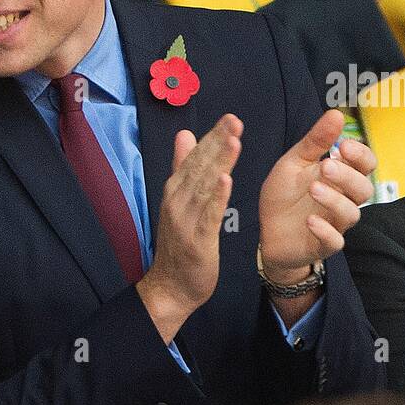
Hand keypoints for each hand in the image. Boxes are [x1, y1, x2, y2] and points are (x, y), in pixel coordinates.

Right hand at [137, 114, 242, 345]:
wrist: (170, 287)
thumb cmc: (179, 244)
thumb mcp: (179, 201)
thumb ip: (182, 168)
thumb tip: (184, 135)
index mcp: (175, 191)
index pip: (195, 158)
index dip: (212, 138)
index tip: (230, 118)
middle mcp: (177, 202)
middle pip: (199, 168)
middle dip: (217, 143)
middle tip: (234, 120)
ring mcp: (185, 221)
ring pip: (203, 187)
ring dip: (218, 163)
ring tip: (234, 141)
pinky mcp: (196, 241)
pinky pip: (207, 216)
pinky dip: (216, 198)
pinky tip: (226, 180)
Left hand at [258, 109, 374, 277]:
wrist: (266, 231)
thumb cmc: (284, 195)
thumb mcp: (294, 163)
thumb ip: (315, 141)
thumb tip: (335, 113)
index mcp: (340, 177)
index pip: (367, 164)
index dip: (360, 155)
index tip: (343, 145)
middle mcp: (343, 199)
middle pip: (364, 188)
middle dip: (347, 176)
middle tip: (326, 166)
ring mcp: (335, 223)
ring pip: (351, 213)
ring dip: (334, 200)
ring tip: (313, 188)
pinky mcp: (323, 244)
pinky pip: (335, 241)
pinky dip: (325, 231)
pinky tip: (309, 220)